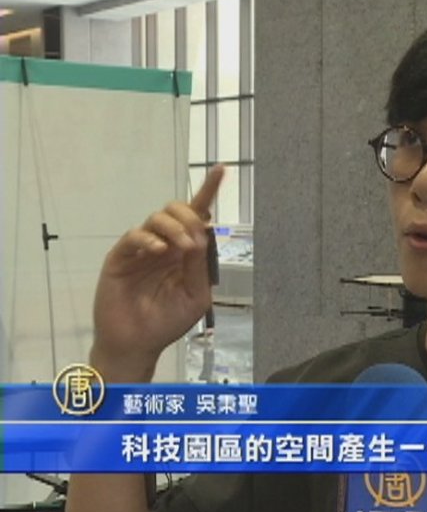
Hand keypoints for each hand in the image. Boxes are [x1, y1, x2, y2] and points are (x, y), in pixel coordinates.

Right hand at [91, 166, 224, 380]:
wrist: (138, 343)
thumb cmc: (168, 320)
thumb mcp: (195, 294)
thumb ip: (200, 264)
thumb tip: (201, 234)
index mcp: (185, 252)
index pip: (199, 216)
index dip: (208, 191)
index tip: (221, 168)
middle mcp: (165, 244)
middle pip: (178, 209)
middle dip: (189, 216)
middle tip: (193, 241)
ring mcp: (142, 249)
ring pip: (157, 218)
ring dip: (174, 227)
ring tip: (180, 248)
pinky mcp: (121, 257)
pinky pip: (135, 236)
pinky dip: (149, 239)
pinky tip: (159, 251)